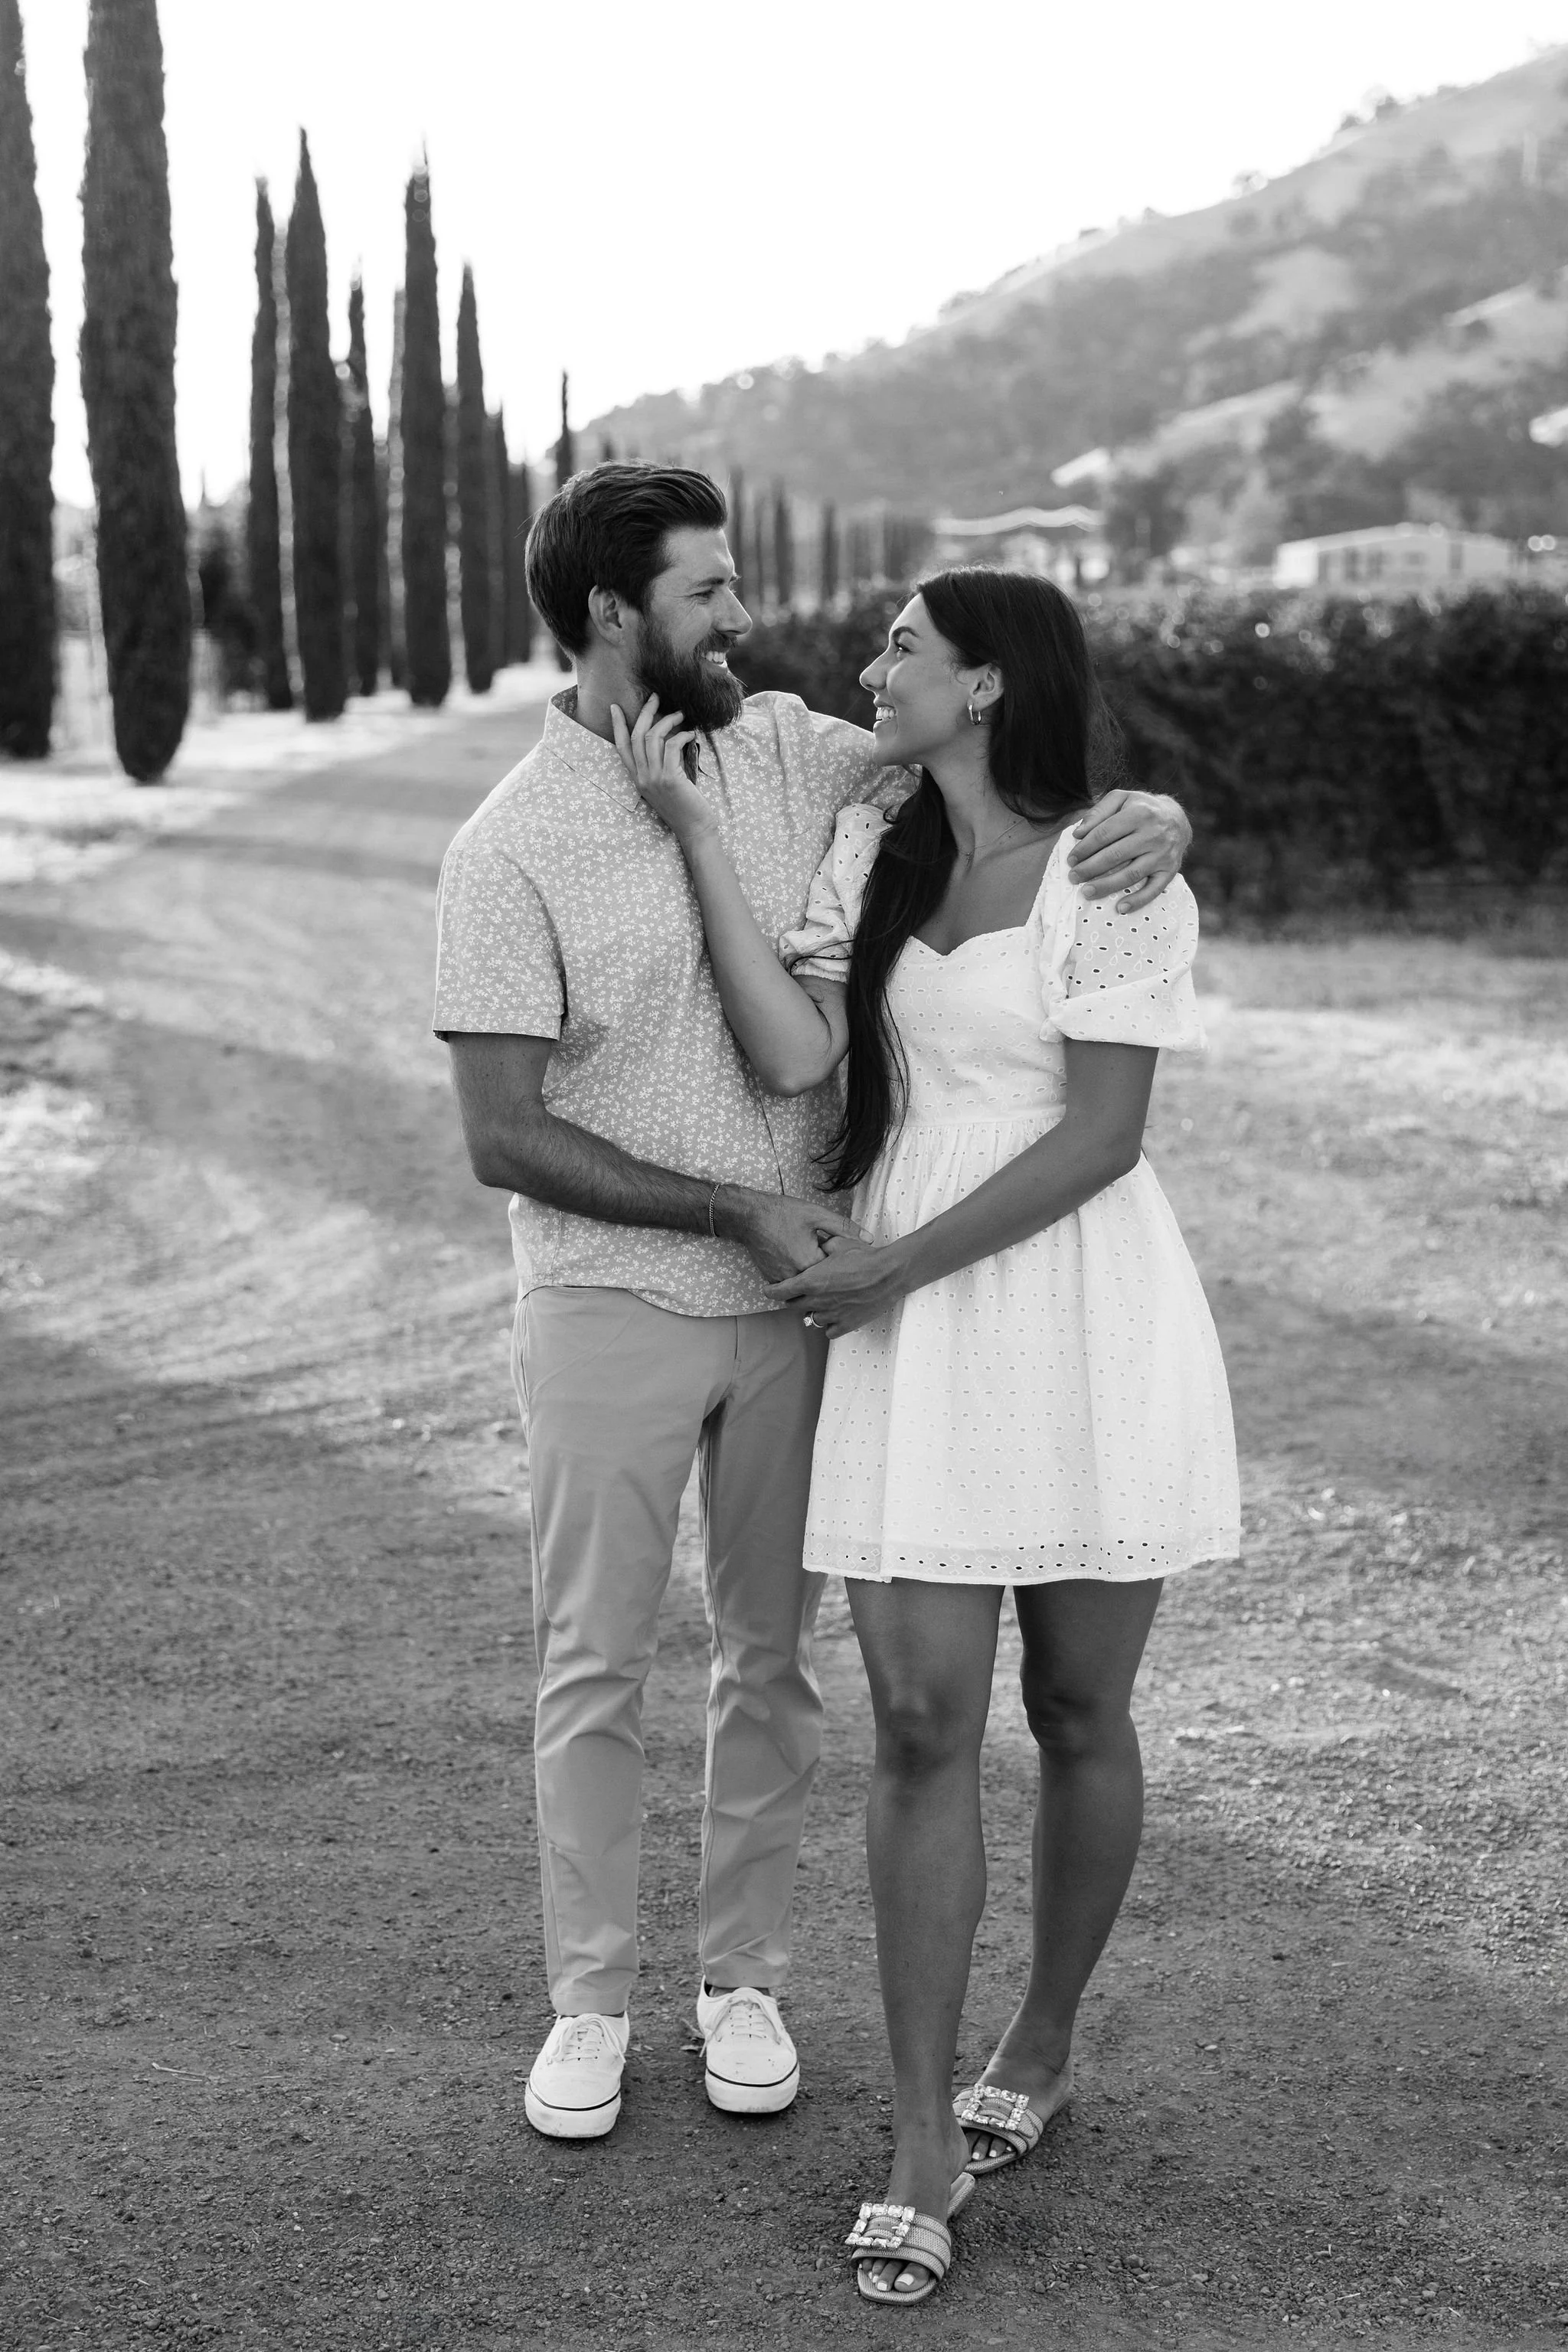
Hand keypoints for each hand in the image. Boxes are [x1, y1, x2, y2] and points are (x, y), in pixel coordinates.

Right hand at [610, 695, 713, 841]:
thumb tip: (667, 739)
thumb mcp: (666, 784)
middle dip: (646, 712)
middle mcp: (642, 777)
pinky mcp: (670, 778)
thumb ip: (660, 765)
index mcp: (638, 779)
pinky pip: (672, 746)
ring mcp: (654, 778)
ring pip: (653, 737)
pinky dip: (682, 735)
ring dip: (668, 720)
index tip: (615, 708)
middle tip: (656, 697)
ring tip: (681, 714)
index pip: (621, 748)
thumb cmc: (685, 806)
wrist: (694, 829)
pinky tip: (691, 734)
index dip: (617, 726)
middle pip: (637, 736)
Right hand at [719, 1189, 863, 1284]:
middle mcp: (796, 1277)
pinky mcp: (772, 1279)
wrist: (748, 1216)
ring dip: (812, 1274)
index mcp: (811, 1263)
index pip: (836, 1271)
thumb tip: (869, 1239)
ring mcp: (782, 1280)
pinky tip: (796, 1257)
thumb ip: (844, 1228)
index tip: (842, 1252)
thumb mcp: (817, 1215)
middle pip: (821, 1281)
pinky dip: (797, 1274)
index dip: (841, 1260)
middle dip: (827, 1270)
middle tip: (825, 1254)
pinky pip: (791, 1283)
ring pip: (805, 1284)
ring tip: (811, 1256)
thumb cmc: (782, 1213)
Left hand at [766, 1233, 909, 1336]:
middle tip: (798, 1293)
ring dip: (813, 1311)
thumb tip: (815, 1245)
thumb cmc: (864, 1257)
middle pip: (793, 1306)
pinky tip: (835, 1315)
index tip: (769, 1290)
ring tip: (822, 1302)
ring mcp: (831, 1315)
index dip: (772, 1291)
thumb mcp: (838, 1244)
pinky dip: (829, 1324)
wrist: (889, 1273)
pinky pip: (829, 1331)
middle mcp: (817, 1301)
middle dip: (793, 1299)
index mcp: (811, 1281)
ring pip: (812, 1319)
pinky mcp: (846, 1325)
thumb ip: (821, 1247)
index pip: (780, 1291)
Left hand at [1068, 790, 1191, 910]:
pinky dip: (1138, 901)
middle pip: (1115, 855)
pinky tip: (1121, 908)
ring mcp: (1163, 854)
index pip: (1105, 833)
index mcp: (1139, 813)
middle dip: (1090, 868)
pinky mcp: (1170, 870)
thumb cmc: (1141, 809)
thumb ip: (1098, 812)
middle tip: (1073, 877)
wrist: (1177, 819)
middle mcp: (1153, 834)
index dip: (1085, 848)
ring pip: (1131, 874)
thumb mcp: (1121, 799)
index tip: (1071, 859)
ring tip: (1086, 892)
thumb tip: (1078, 833)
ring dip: (1107, 886)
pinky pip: (1154, 889)